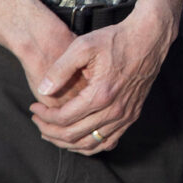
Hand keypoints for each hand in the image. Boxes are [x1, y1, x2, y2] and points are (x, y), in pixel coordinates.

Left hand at [28, 4, 174, 153]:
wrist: (149, 37)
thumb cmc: (116, 39)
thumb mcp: (83, 46)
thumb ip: (60, 69)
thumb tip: (43, 90)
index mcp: (100, 94)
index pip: (63, 118)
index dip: (44, 116)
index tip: (34, 108)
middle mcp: (114, 110)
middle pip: (73, 135)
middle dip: (49, 131)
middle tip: (38, 120)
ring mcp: (125, 115)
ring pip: (90, 144)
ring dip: (66, 142)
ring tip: (52, 131)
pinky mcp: (132, 115)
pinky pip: (107, 142)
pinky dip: (89, 146)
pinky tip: (77, 137)